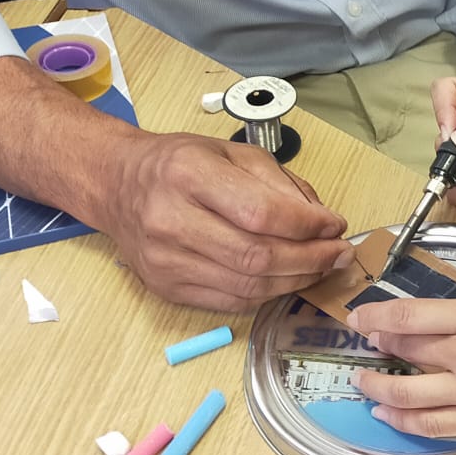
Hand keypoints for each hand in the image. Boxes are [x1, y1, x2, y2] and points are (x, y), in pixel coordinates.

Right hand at [95, 131, 351, 310]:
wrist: (117, 185)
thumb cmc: (179, 164)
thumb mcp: (231, 153)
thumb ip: (280, 183)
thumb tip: (323, 220)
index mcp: (189, 174)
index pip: (261, 213)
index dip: (307, 226)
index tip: (335, 225)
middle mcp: (171, 219)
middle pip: (257, 256)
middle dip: (311, 259)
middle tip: (338, 253)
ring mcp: (165, 260)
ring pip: (248, 286)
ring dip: (295, 281)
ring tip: (320, 268)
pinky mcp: (165, 287)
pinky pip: (231, 301)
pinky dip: (268, 294)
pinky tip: (287, 279)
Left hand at [344, 296, 455, 434]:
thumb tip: (449, 316)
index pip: (410, 316)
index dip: (376, 316)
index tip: (360, 316)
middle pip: (405, 352)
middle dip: (377, 347)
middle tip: (364, 342)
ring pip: (409, 396)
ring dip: (379, 388)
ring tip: (365, 382)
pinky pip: (433, 426)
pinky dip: (404, 421)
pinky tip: (390, 414)